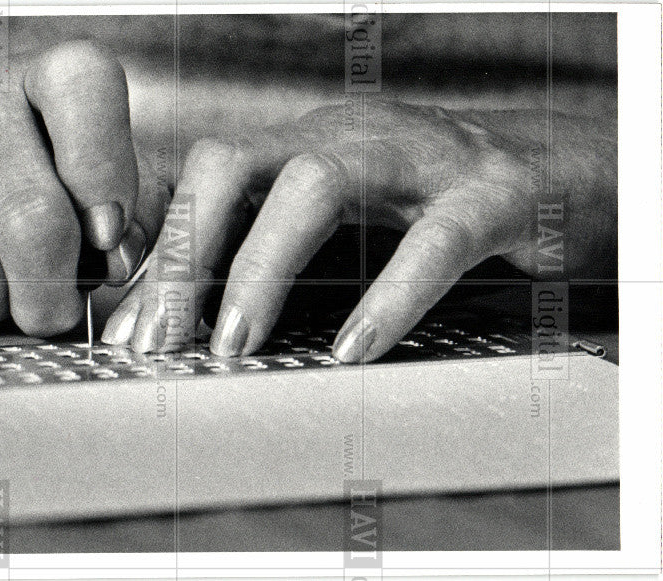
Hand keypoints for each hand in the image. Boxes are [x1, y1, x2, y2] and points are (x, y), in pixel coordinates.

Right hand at [0, 41, 165, 333]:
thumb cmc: (38, 190)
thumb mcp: (105, 191)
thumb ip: (137, 219)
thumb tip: (115, 258)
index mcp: (47, 76)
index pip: (84, 85)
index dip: (104, 171)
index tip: (108, 235)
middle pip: (30, 213)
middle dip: (54, 289)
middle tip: (57, 311)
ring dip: (1, 305)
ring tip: (7, 295)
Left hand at [101, 101, 616, 360]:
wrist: (566, 173)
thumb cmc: (432, 205)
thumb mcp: (339, 220)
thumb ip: (265, 257)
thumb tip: (176, 317)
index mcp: (300, 146)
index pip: (201, 183)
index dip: (158, 257)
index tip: (129, 336)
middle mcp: (345, 138)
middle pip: (232, 163)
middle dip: (185, 253)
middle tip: (163, 341)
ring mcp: (417, 159)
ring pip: (314, 185)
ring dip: (262, 268)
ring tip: (236, 346)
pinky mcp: (492, 194)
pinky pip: (434, 239)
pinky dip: (390, 296)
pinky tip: (356, 349)